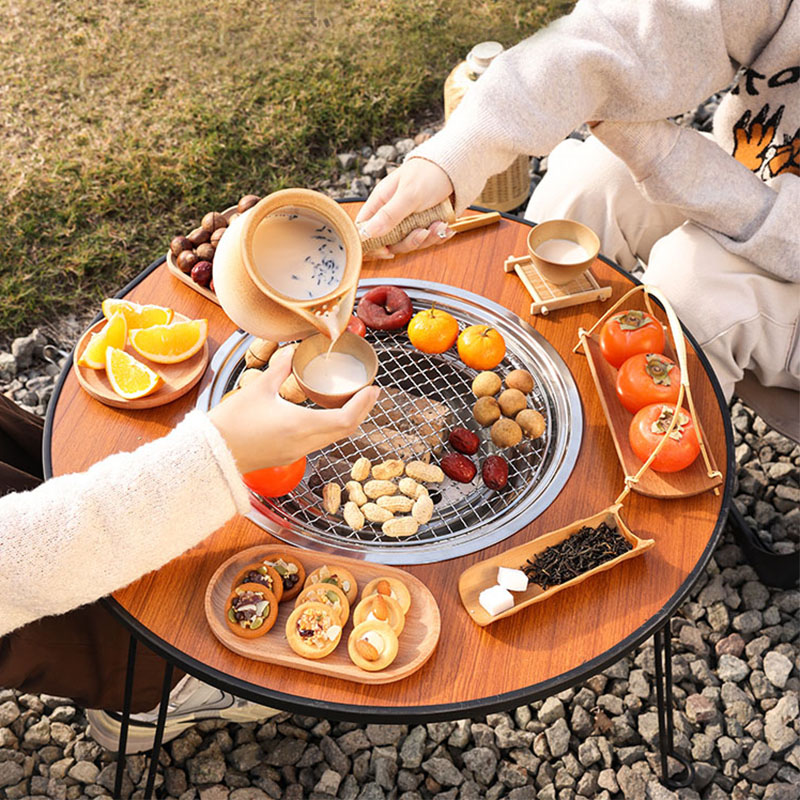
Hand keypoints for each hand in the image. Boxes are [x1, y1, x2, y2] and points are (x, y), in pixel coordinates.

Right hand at [208, 348, 379, 472]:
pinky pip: (319, 443)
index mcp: (300, 425)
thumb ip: (280, 368)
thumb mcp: (258, 388)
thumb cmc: (230, 423)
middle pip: (345, 431)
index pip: (345, 419)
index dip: (363, 405)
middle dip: (362, 411)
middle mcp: (304, 443)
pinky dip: (331, 428)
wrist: (210, 454)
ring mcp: (297, 453)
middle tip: (370, 393)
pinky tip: (328, 415)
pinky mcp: (288, 457)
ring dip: (348, 421)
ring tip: (353, 401)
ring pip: (333, 439)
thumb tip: (293, 349)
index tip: (372, 389)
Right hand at [356, 159, 454, 257]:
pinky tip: (446, 226)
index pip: (365, 229)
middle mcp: (393, 214)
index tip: (386, 250)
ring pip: (411, 243)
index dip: (372, 244)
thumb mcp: (408, 195)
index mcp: (381, 203)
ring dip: (428, 238)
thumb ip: (388, 215)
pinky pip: (428, 239)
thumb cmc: (429, 173)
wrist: (457, 167)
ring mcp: (410, 220)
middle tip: (423, 232)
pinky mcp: (425, 224)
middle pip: (390, 242)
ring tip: (440, 224)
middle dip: (409, 242)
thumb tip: (365, 234)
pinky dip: (438, 235)